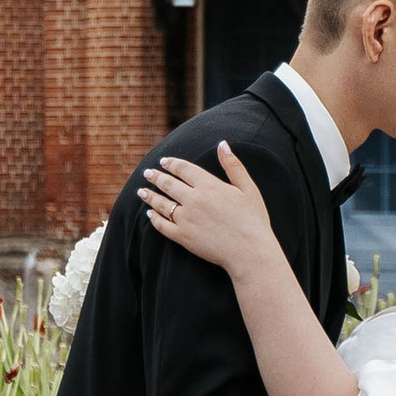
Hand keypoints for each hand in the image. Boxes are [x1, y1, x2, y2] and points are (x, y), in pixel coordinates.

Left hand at [138, 142, 275, 278]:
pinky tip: (150, 214)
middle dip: (156, 177)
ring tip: (142, 191)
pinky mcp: (183, 237)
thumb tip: (222, 143)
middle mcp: (194, 199)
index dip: (172, 163)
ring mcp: (186, 219)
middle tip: (147, 174)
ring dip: (150, 196)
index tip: (163, 161)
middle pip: (168, 184)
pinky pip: (163, 225)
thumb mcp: (248, 189)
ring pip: (162, 204)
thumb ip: (233, 165)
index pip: (183, 169)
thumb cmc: (253, 221)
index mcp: (209, 185)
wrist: (250, 252)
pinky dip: (154, 219)